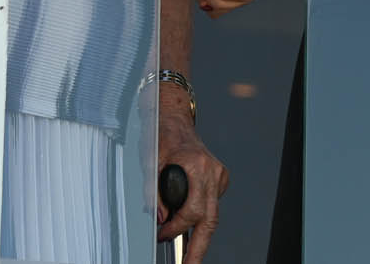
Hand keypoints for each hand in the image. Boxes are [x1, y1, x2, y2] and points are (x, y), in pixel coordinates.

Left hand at [156, 103, 228, 263]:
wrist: (174, 118)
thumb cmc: (160, 136)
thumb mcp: (150, 163)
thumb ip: (155, 193)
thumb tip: (162, 220)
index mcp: (196, 166)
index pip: (191, 211)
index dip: (175, 229)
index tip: (162, 236)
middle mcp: (212, 171)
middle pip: (210, 219)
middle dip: (199, 248)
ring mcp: (218, 174)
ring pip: (213, 214)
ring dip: (201, 238)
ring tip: (191, 259)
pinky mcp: (219, 177)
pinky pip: (211, 204)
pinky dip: (202, 218)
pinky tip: (191, 233)